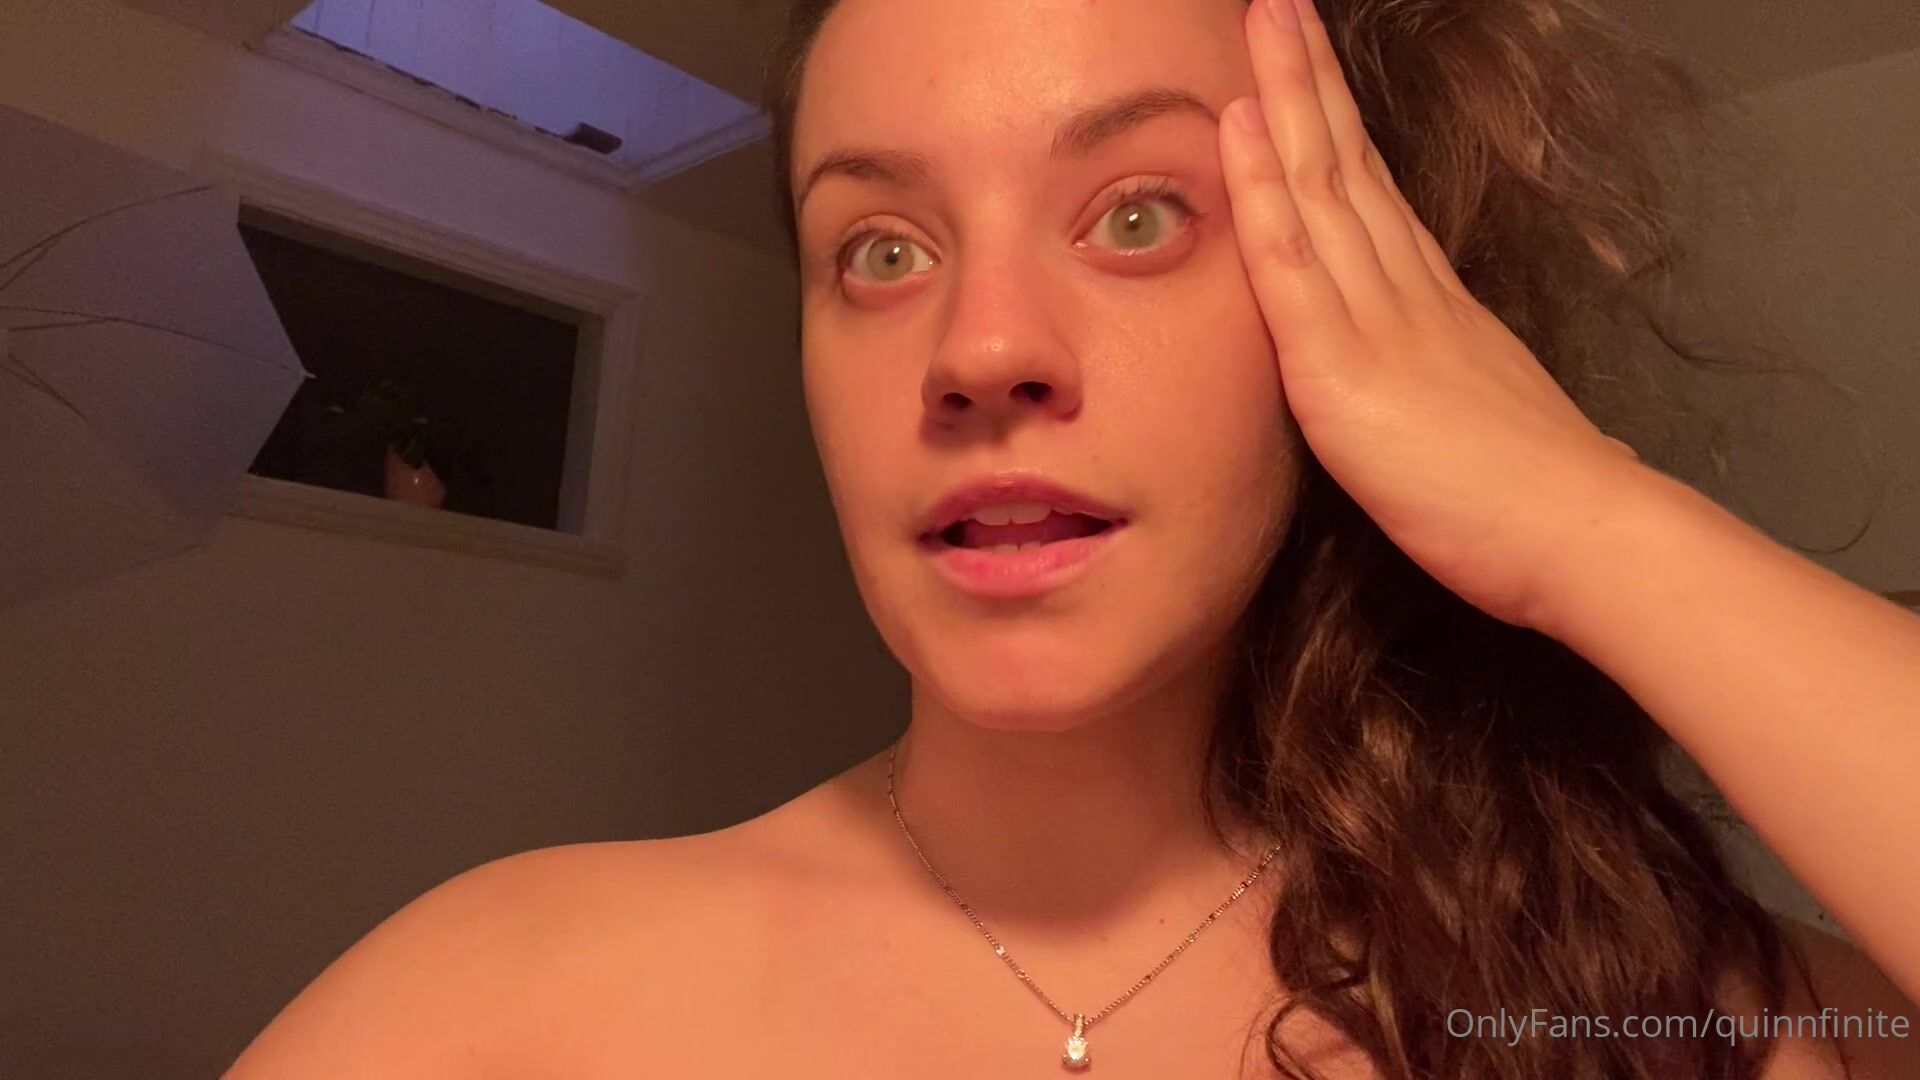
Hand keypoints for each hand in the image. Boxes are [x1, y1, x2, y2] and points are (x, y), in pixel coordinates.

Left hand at [1220, 0, 1644, 628]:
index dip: (1337, 128)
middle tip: (1282, 9)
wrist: (1579, 537)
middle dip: (1309, 83)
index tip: (1312, 72)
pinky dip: (1260, 192)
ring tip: (1263, 23)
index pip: (1374, 196)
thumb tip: (1442, 393)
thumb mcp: (1483, 422)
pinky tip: (1238, 129)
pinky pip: (1290, 265)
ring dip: (1283, 102)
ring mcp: (1377, 322)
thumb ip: (1449, 390)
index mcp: (1436, 308)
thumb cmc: (1536, 505)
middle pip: (1347, 167)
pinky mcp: (1344, 369)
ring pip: (1319, 188)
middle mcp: (1407, 294)